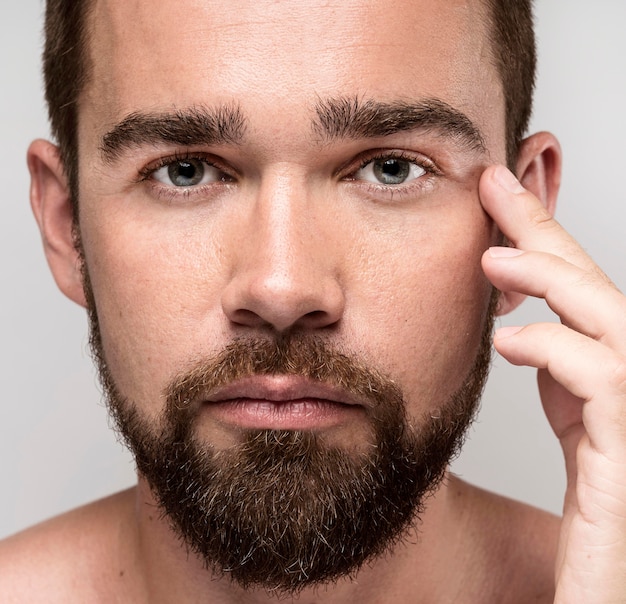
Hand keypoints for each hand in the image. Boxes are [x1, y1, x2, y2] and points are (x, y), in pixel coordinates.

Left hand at [480, 165, 625, 602]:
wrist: (611, 589)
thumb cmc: (598, 513)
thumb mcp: (572, 426)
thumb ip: (560, 375)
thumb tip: (524, 331)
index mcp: (615, 374)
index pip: (579, 289)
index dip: (542, 236)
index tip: (498, 193)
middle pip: (596, 287)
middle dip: (544, 230)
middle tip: (495, 183)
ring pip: (610, 320)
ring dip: (551, 279)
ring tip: (492, 256)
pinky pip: (606, 381)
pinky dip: (557, 351)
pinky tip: (512, 342)